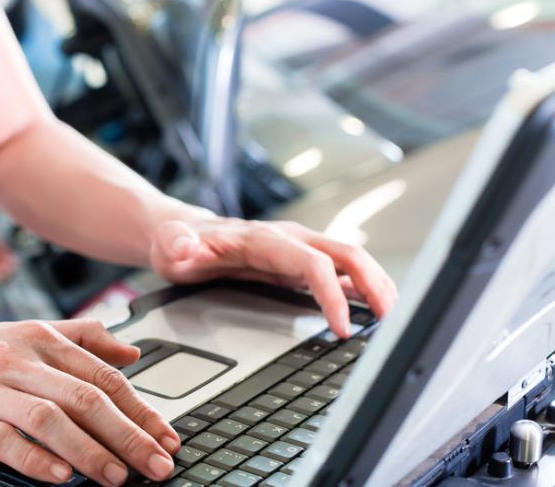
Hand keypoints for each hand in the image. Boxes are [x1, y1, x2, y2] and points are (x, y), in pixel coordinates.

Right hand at [0, 319, 178, 485]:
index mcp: (38, 338)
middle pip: (85, 396)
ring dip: (88, 451)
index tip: (166, 437)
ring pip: (49, 417)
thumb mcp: (21, 333)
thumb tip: (130, 348)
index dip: (140, 408)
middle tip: (157, 464)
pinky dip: (35, 460)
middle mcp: (17, 358)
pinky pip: (3, 439)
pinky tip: (60, 479)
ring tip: (117, 477)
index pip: (102, 373)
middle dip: (128, 434)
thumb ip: (79, 337)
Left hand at [149, 218, 397, 337]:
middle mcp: (289, 239)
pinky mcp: (300, 261)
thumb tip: (183, 246)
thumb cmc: (178, 244)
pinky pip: (343, 270)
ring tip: (395, 321)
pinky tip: (375, 311)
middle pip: (347, 255)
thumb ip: (176, 246)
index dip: (333, 294)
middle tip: (392, 325)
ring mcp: (298, 249)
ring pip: (352, 260)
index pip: (312, 263)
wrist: (179, 235)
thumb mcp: (169, 247)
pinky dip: (365, 288)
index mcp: (265, 239)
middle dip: (375, 286)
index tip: (343, 329)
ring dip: (378, 286)